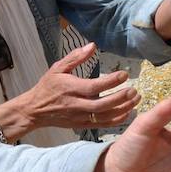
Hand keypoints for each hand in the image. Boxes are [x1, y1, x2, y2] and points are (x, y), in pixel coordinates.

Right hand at [18, 43, 139, 131]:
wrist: (35, 110)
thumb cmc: (47, 87)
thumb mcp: (58, 68)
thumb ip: (76, 57)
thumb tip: (92, 45)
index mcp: (71, 88)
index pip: (94, 86)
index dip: (111, 81)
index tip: (124, 74)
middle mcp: (77, 105)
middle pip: (102, 105)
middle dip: (120, 98)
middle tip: (134, 90)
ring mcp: (80, 117)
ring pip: (104, 117)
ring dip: (122, 109)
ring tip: (136, 100)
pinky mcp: (82, 125)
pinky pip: (102, 125)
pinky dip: (116, 121)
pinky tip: (127, 112)